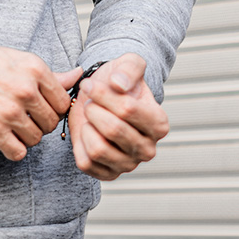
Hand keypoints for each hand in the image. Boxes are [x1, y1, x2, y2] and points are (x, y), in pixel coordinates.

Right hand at [0, 33, 81, 162]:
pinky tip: (3, 135)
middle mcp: (24, 90)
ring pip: (36, 139)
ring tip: (11, 123)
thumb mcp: (18, 59)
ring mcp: (8, 112)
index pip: (64, 102)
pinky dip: (13, 148)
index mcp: (34, 69)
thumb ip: (50, 75)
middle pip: (52, 123)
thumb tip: (78, 77)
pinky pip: (18, 152)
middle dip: (41, 122)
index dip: (53, 106)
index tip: (41, 106)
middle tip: (25, 115)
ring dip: (26, 135)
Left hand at [68, 53, 167, 180]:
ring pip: (98, 149)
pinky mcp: (108, 175)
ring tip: (89, 117)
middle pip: (113, 129)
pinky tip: (86, 132)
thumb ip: (129, 68)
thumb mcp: (128, 64)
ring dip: (86, 127)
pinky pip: (86, 163)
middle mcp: (148, 149)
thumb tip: (119, 84)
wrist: (101, 98)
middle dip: (93, 109)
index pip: (127, 109)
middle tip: (89, 101)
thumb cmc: (118, 82)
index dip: (102, 94)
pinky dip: (79, 144)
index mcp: (159, 124)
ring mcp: (128, 165)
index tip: (89, 84)